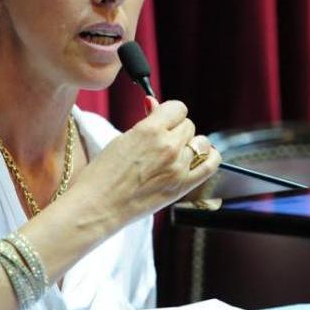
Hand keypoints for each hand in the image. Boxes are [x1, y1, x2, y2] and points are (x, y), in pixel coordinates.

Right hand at [74, 97, 220, 222]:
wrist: (98, 205)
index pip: (177, 108)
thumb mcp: (122, 139)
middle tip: (162, 141)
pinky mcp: (183, 185)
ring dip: (190, 144)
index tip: (163, 120)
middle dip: (177, 130)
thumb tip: (154, 104)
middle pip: (188, 125)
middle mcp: (167, 146)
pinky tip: (201, 157)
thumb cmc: (103, 173)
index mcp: (149, 130)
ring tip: (175, 153)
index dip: (169, 114)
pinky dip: (209, 157)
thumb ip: (145, 123)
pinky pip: (211, 164)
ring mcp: (178, 167)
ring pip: (200, 142)